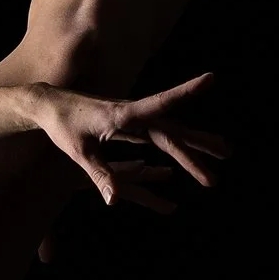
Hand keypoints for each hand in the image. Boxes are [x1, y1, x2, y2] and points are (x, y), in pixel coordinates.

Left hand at [30, 72, 226, 216]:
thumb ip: (100, 176)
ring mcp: (135, 119)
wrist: (50, 104)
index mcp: (123, 116)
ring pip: (171, 132)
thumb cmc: (62, 128)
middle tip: (228, 155)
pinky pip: (160, 136)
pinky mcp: (131, 124)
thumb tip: (116, 201)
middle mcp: (134, 114)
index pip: (160, 104)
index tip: (212, 79)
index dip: (186, 92)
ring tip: (224, 151)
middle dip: (199, 144)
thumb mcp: (80, 154)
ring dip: (196, 142)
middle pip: (172, 131)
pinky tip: (190, 150)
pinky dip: (177, 144)